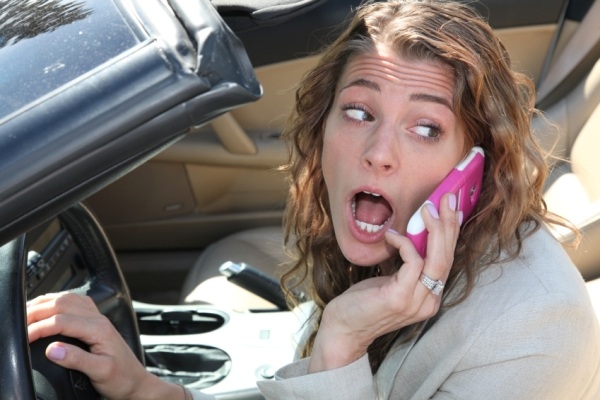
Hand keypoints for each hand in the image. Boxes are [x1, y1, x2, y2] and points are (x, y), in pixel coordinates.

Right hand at [27, 292, 182, 399]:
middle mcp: (98, 319)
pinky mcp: (95, 321)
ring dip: (46, 302)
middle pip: (63, 303)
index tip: (24, 337)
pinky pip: (75, 302)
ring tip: (27, 312)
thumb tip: (52, 349)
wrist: (136, 381)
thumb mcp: (101, 372)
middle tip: (20, 322)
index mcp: (99, 329)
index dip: (40, 326)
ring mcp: (97, 318)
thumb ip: (77, 360)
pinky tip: (48, 307)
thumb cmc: (121, 378)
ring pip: (68, 299)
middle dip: (38, 310)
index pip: (62, 320)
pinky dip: (57, 301)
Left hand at [308, 193, 460, 372]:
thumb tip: (414, 233)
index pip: (447, 261)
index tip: (453, 209)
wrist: (344, 330)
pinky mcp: (399, 298)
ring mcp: (416, 302)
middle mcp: (429, 302)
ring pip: (436, 260)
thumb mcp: (392, 280)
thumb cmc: (365, 302)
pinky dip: (404, 244)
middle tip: (446, 199)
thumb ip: (407, 264)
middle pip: (447, 258)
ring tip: (427, 208)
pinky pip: (412, 262)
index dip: (452, 233)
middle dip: (448, 225)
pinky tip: (391, 236)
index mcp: (430, 297)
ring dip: (434, 230)